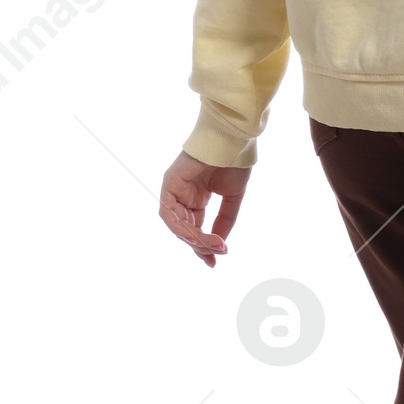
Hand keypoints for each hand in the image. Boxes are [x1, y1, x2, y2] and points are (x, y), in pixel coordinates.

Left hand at [160, 152, 250, 266]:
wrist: (234, 142)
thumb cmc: (234, 164)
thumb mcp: (231, 200)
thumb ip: (224, 221)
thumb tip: (219, 245)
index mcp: (196, 198)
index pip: (195, 228)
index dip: (204, 246)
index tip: (216, 261)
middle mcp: (183, 196)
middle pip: (185, 230)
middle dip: (200, 246)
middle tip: (217, 255)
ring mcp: (175, 190)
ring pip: (176, 225)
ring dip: (194, 239)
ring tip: (214, 246)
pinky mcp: (169, 184)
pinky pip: (169, 213)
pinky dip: (181, 227)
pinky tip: (198, 236)